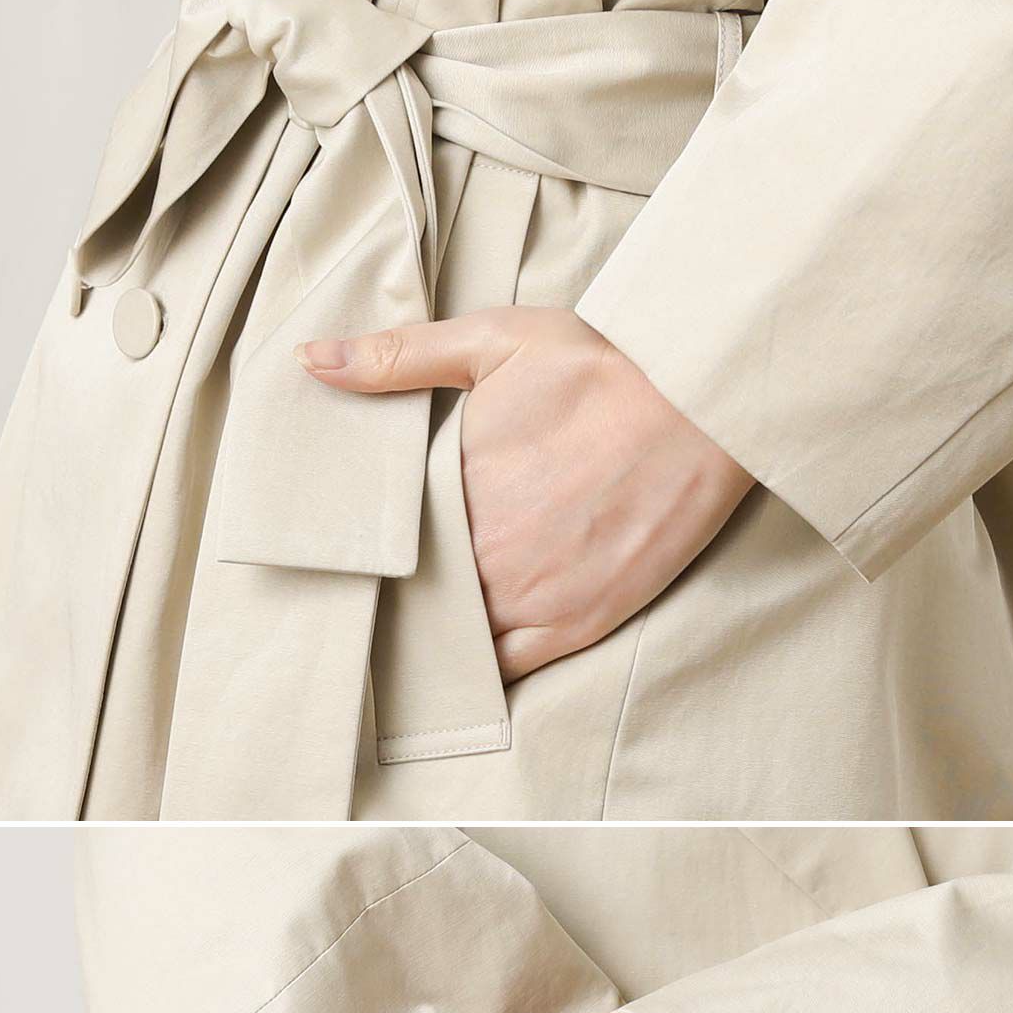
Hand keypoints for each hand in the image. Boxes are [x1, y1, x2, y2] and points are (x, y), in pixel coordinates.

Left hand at [295, 307, 754, 679]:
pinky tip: (462, 667)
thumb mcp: (496, 340)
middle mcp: (487, 553)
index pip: (383, 537)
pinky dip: (481, 671)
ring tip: (410, 635)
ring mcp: (535, 596)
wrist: (701, 410)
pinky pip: (510, 668)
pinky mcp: (581, 623)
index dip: (366, 546)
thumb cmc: (603, 368)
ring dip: (433, 638)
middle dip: (395, 594)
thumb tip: (311, 361)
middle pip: (413, 594)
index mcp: (455, 486)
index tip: (351, 547)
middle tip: (371, 596)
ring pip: (455, 640)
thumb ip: (400, 357)